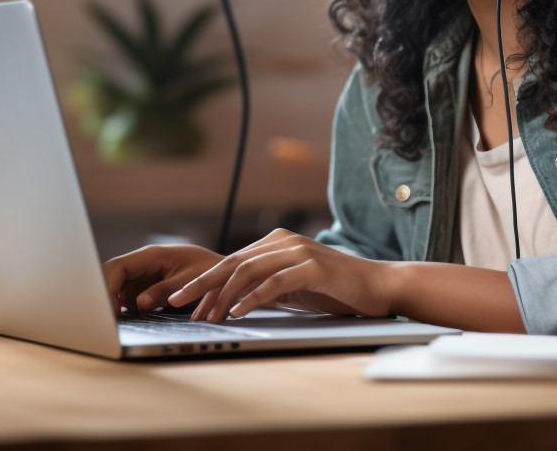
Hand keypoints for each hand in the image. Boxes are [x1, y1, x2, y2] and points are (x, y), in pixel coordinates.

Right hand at [102, 244, 222, 312]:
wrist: (224, 270)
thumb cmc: (210, 270)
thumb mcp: (189, 281)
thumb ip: (164, 291)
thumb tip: (140, 304)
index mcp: (152, 255)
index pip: (118, 267)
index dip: (108, 287)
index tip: (109, 309)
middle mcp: (144, 262)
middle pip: (113, 276)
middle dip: (107, 295)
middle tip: (108, 320)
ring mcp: (145, 273)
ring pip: (119, 286)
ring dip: (115, 302)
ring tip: (116, 323)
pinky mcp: (148, 284)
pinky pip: (130, 293)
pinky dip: (126, 306)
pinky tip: (129, 319)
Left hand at [168, 229, 393, 322]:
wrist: (379, 287)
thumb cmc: (337, 290)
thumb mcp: (294, 287)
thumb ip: (266, 285)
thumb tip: (231, 300)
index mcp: (277, 243)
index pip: (231, 262)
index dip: (204, 282)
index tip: (182, 301)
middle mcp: (284, 241)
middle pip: (233, 262)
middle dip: (202, 285)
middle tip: (177, 304)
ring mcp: (299, 251)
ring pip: (248, 270)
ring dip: (222, 295)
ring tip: (205, 315)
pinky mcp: (313, 267)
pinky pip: (275, 282)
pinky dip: (252, 298)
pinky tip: (237, 312)